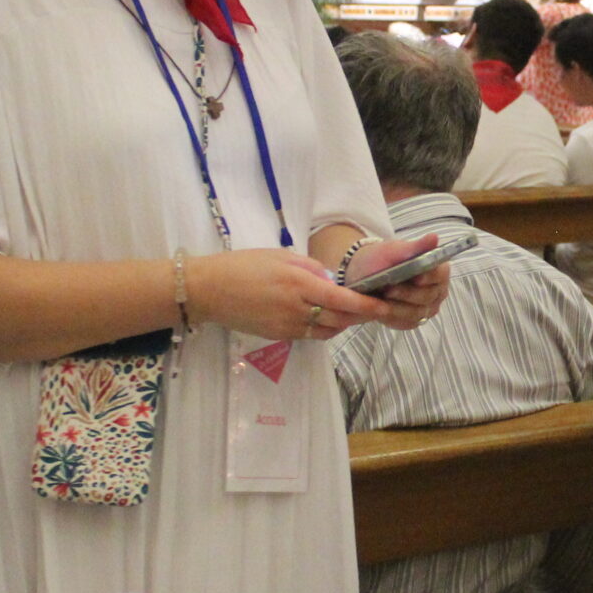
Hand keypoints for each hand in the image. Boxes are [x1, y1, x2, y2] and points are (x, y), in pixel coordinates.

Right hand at [186, 247, 391, 340]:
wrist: (209, 290)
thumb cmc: (243, 265)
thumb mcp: (281, 256)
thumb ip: (311, 268)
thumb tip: (331, 280)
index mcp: (299, 283)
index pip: (342, 299)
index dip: (366, 305)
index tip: (383, 305)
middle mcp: (296, 308)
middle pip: (339, 319)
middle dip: (359, 316)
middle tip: (374, 308)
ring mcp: (287, 326)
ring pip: (326, 330)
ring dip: (342, 323)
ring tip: (352, 312)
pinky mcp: (279, 336)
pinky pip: (310, 335)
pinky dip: (323, 328)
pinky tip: (325, 318)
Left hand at [341, 236, 453, 331]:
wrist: (364, 274)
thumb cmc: (383, 258)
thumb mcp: (396, 250)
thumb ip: (416, 246)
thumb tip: (434, 237)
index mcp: (438, 270)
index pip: (440, 275)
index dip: (429, 277)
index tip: (415, 277)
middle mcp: (437, 291)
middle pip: (427, 296)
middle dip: (407, 294)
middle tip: (388, 289)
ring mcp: (426, 308)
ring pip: (415, 313)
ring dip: (396, 307)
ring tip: (380, 300)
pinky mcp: (413, 321)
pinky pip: (405, 322)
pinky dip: (391, 317)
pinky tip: (380, 310)